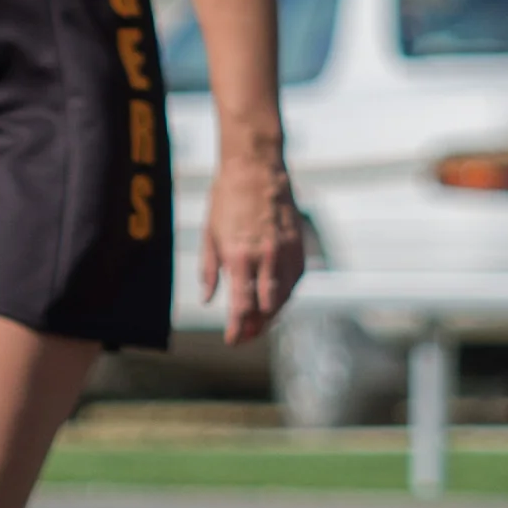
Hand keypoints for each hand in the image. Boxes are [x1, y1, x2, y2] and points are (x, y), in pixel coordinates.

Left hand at [203, 153, 305, 346]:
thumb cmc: (227, 198)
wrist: (256, 168)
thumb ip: (210, 270)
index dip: (238, 329)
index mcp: (239, 256)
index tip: (233, 340)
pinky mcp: (299, 245)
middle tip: (246, 335)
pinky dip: (286, 293)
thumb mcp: (209, 234)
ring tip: (260, 321)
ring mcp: (285, 252)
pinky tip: (275, 298)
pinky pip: (295, 280)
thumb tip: (209, 300)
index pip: (242, 307)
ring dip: (272, 313)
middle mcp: (265, 257)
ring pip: (284, 297)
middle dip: (256, 327)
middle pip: (266, 308)